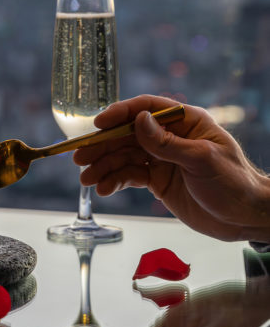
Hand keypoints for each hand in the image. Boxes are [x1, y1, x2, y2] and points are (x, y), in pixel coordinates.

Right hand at [73, 95, 269, 242]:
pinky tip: (104, 189)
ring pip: (125, 157)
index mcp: (185, 122)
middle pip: (129, 134)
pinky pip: (131, 176)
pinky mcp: (158, 180)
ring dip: (104, 166)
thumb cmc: (234, 182)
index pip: (147, 109)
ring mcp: (163, 159)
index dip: (120, 114)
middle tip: (80, 157)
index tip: (98, 124)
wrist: (245, 217)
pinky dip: (115, 181)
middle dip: (103, 146)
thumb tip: (138, 121)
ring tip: (87, 179)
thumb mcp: (201, 160)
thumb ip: (168, 143)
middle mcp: (171, 137)